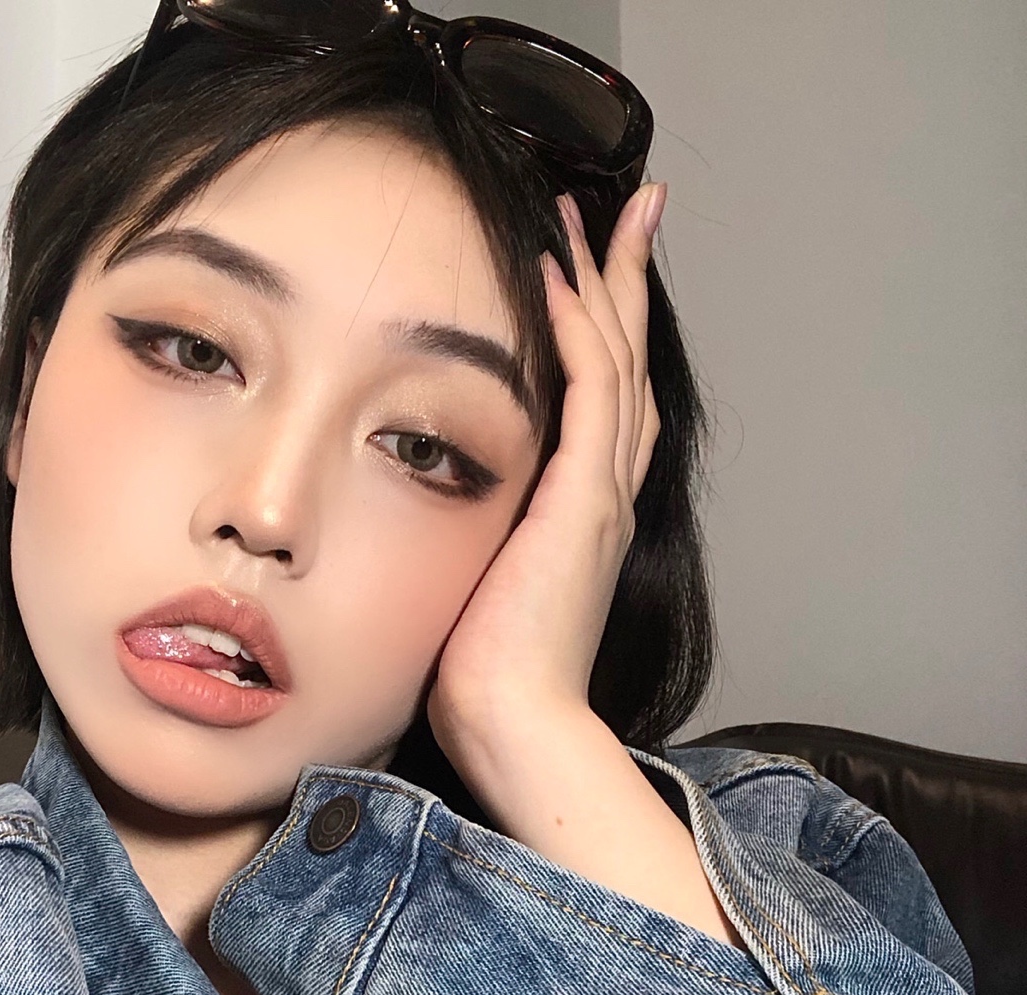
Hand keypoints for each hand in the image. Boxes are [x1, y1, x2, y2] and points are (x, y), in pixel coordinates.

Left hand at [426, 182, 665, 754]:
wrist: (511, 724)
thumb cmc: (481, 672)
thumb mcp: (476, 579)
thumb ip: (472, 530)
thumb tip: (427, 503)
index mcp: (582, 510)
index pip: (605, 396)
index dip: (601, 326)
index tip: (584, 265)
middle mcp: (605, 493)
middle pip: (628, 362)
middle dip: (626, 281)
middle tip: (630, 208)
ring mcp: (601, 496)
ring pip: (620, 362)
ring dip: (609, 283)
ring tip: (602, 214)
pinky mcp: (583, 504)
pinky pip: (592, 395)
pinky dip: (580, 332)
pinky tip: (558, 276)